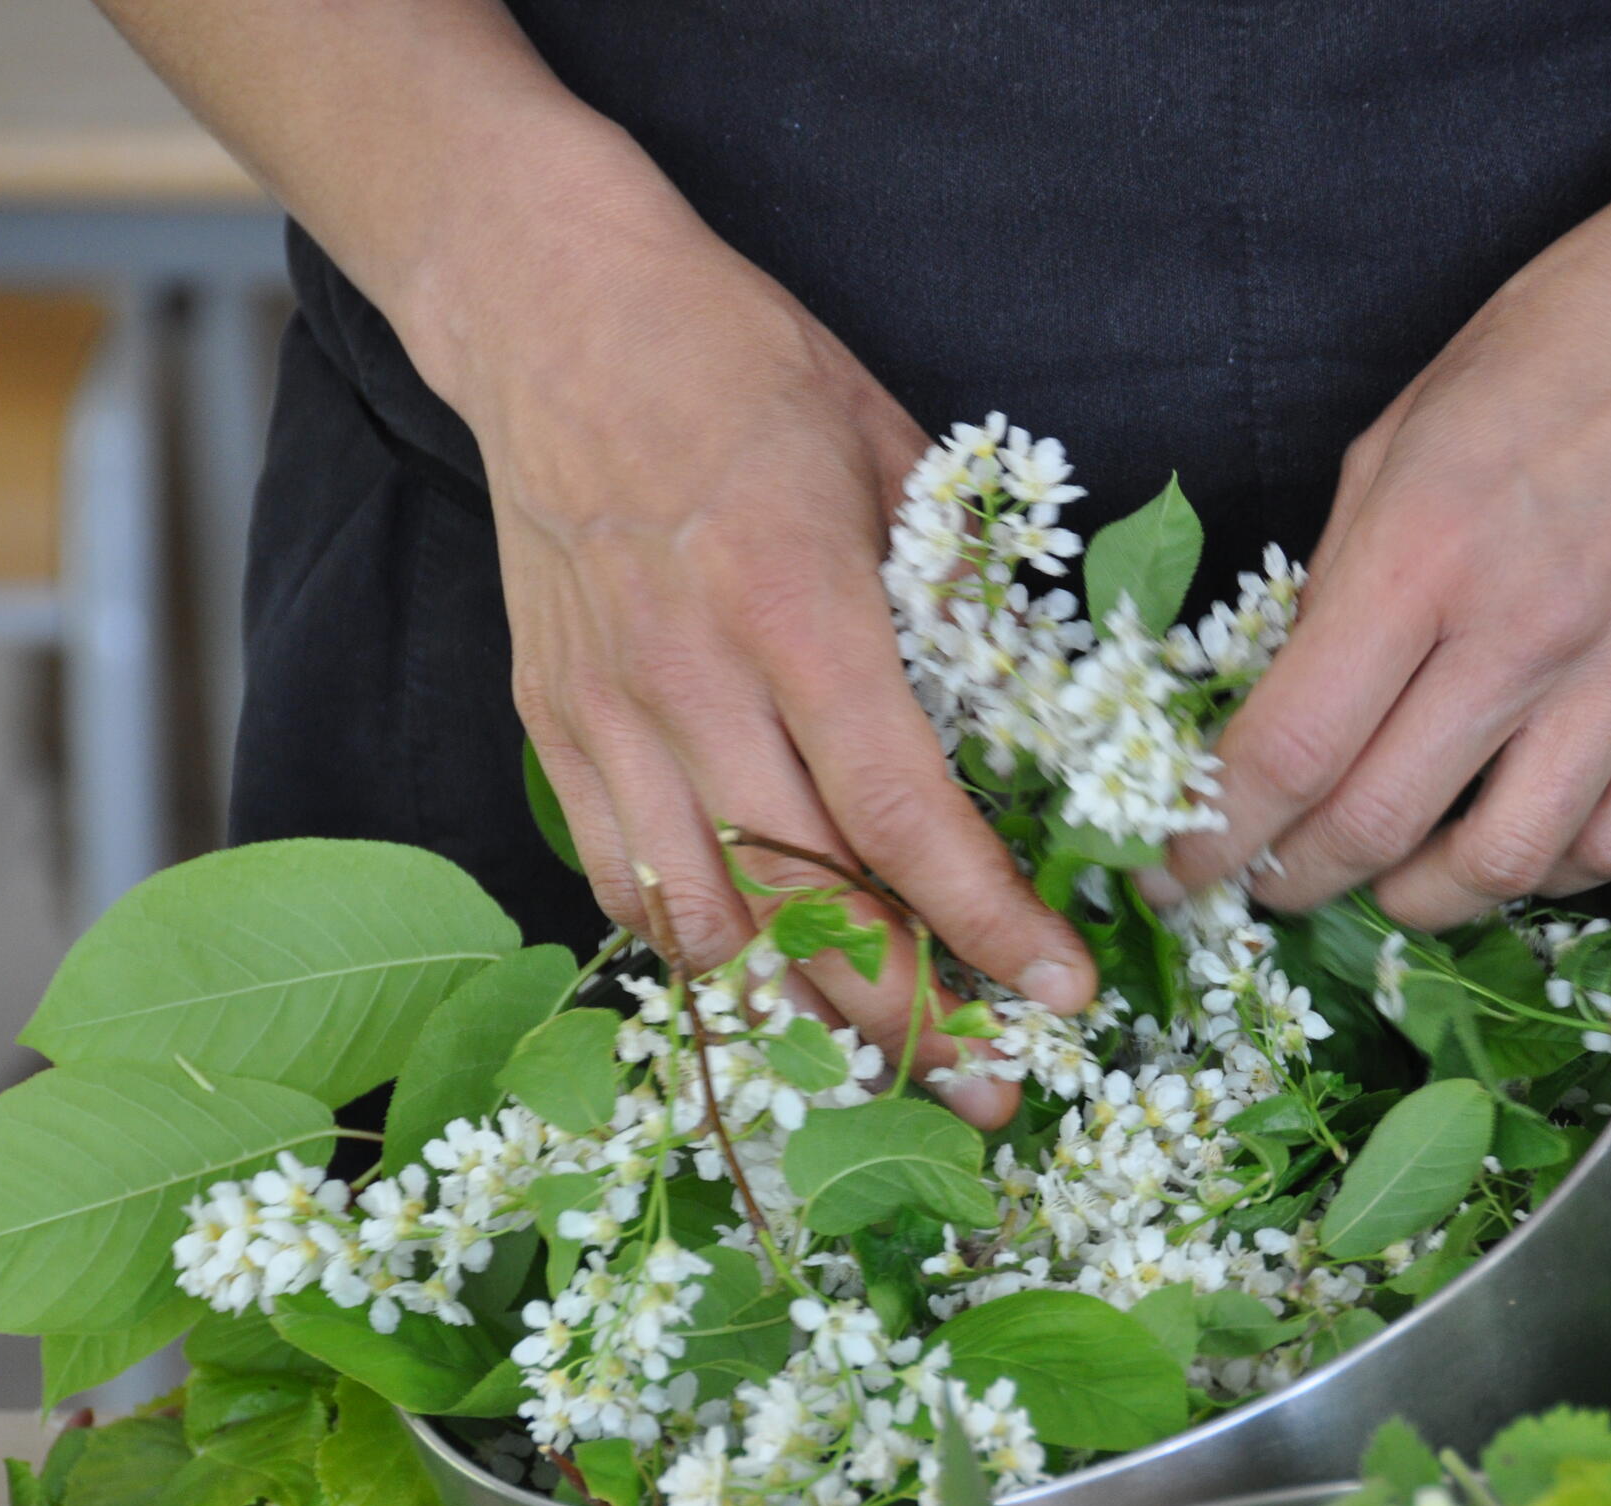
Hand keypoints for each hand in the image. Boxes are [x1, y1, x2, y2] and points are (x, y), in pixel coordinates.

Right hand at [417, 187, 1096, 1120]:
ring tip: (881, 1061)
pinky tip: (765, 977)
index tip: (1059, 990)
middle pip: (803, 905)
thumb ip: (956, 592)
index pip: (902, 817)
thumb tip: (1034, 709)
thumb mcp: (891, 450)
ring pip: (702, 924)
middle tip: (985, 1087)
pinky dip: (701, 948)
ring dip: (798, 1013)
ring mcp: (606, 712)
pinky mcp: (551, 723)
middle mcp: (691, 681)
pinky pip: (626, 882)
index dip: (986, 925)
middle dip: (906, 1016)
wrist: (556, 311)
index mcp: (796, 607)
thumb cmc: (741, 366)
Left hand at [1156, 125, 1610, 928]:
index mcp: (1424, 549)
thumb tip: (1282, 708)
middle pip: (1380, 825)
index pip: (1292, 748)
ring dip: (1418, 900)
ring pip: (1502, 865)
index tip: (1178, 872)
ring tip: (1386, 881)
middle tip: (1270, 882)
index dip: (1216, 836)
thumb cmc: (1556, 349)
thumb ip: (1338, 582)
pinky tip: (1511, 841)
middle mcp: (1529, 627)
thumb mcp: (1397, 437)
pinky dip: (1548, 871)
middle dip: (1295, 879)